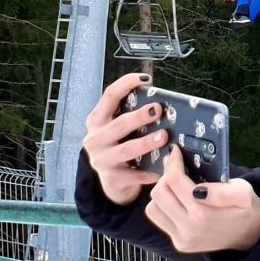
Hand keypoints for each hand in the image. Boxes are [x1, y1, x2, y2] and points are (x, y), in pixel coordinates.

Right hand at [83, 72, 166, 205]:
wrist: (111, 182)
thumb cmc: (119, 147)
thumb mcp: (117, 130)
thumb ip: (129, 116)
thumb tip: (159, 103)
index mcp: (97, 120)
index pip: (109, 96)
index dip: (126, 84)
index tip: (146, 78)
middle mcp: (95, 139)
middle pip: (119, 124)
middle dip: (139, 116)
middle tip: (158, 110)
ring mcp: (101, 160)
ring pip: (127, 150)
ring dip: (146, 142)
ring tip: (164, 136)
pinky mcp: (111, 179)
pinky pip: (134, 175)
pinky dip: (149, 173)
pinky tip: (163, 170)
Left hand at [145, 145, 259, 253]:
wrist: (252, 235)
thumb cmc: (246, 208)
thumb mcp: (243, 192)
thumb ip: (222, 192)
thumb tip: (198, 189)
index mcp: (203, 214)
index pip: (174, 180)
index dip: (173, 162)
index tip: (176, 152)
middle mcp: (189, 229)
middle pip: (159, 193)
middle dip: (166, 175)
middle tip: (177, 168)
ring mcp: (182, 238)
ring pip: (153, 207)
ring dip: (162, 192)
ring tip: (175, 184)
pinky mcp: (180, 243)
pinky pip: (159, 219)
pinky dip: (162, 206)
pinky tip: (176, 200)